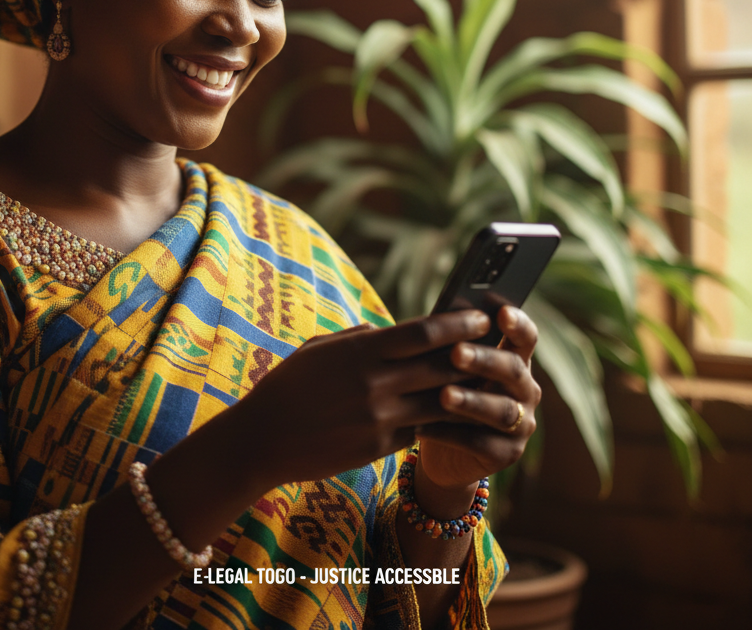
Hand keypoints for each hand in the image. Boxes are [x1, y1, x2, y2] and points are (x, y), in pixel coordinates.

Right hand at [229, 309, 490, 491]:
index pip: (422, 332)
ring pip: (440, 402)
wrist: (263, 438)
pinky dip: (440, 423)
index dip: (457, 323)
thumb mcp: (319, 349)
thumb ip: (358, 337)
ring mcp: (379, 417)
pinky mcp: (379, 447)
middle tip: (500, 344)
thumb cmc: (288, 386)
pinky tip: (462, 418)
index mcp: (360, 350)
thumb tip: (386, 329)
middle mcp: (375, 382)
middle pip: (441, 365)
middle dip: (474, 353)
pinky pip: (419, 431)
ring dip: (469, 392)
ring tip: (493, 382)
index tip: (480, 315)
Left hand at [415, 305, 540, 490]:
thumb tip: (435, 322)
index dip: (518, 325)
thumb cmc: (443, 392)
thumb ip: (450, 347)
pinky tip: (422, 426)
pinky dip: (450, 435)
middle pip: (513, 371)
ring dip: (471, 401)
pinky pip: (480, 443)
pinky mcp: (506, 455)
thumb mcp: (448, 368)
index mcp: (515, 361)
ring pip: (500, 410)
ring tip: (443, 395)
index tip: (502, 312)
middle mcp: (525, 391)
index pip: (525, 338)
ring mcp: (521, 425)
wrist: (442, 448)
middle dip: (484, 360)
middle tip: (456, 353)